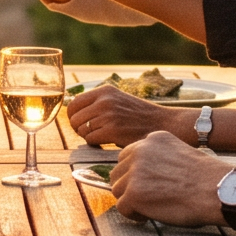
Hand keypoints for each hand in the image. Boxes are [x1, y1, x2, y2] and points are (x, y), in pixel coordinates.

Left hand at [65, 85, 194, 147]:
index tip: (81, 124)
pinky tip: (106, 142)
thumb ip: (98, 103)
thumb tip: (72, 113)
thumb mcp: (118, 100)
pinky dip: (95, 144)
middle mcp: (105, 100)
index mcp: (105, 91)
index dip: (73, 117)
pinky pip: (90, 140)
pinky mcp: (113, 130)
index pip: (73, 104)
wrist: (164, 123)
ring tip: (102, 136)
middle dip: (79, 129)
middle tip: (91, 133)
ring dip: (88, 137)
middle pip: (74, 118)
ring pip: (81, 130)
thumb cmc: (138, 116)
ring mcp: (108, 115)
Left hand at [107, 131, 228, 226]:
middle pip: (118, 172)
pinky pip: (122, 207)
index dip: (135, 174)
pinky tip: (150, 215)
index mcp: (153, 139)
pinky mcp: (134, 193)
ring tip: (151, 207)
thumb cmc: (206, 179)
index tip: (147, 185)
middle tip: (147, 199)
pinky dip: (134, 215)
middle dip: (129, 187)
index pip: (128, 156)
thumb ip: (159, 160)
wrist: (218, 191)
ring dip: (131, 201)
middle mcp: (141, 150)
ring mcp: (135, 171)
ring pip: (117, 190)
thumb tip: (143, 177)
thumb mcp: (180, 155)